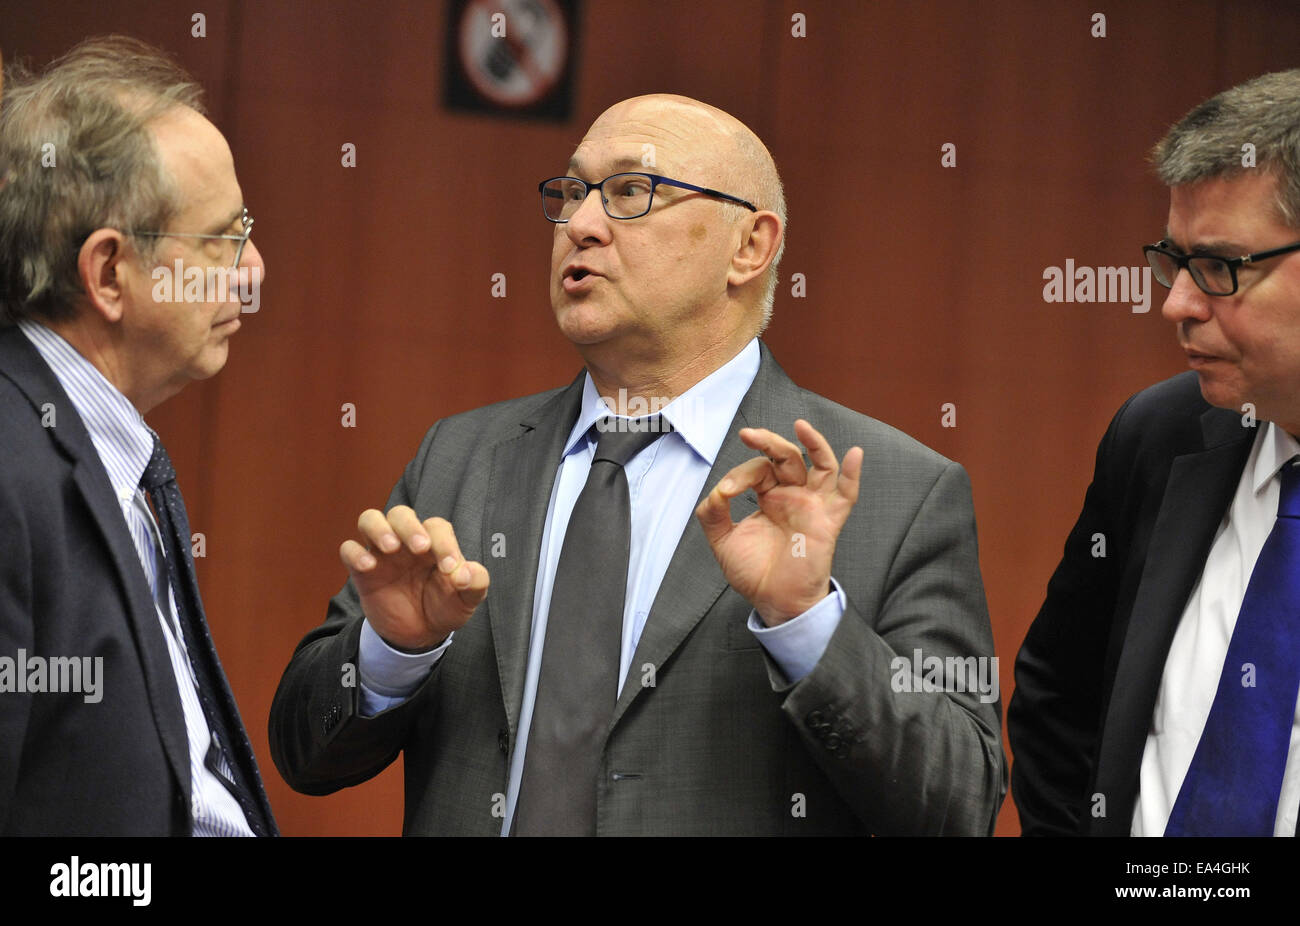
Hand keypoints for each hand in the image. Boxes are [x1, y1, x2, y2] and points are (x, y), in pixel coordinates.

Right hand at [339, 505, 489, 650]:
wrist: (421, 635)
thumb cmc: (445, 607)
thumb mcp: (468, 599)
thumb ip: (476, 582)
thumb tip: (465, 573)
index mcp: (435, 543)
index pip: (436, 527)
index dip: (444, 542)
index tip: (450, 568)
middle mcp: (407, 541)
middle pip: (401, 514)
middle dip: (410, 526)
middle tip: (420, 548)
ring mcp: (383, 554)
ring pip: (370, 519)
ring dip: (379, 528)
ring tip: (391, 547)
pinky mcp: (363, 571)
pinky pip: (349, 549)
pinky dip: (355, 552)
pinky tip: (368, 566)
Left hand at [695, 419, 861, 625]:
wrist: (774, 602)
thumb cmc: (753, 573)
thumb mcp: (723, 542)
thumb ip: (713, 515)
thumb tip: (714, 493)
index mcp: (768, 497)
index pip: (757, 470)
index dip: (739, 475)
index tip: (724, 493)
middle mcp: (791, 495)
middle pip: (786, 457)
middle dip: (768, 442)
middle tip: (748, 434)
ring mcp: (812, 505)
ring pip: (819, 465)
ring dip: (813, 443)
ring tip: (800, 425)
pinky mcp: (828, 521)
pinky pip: (846, 495)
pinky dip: (853, 474)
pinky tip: (855, 454)